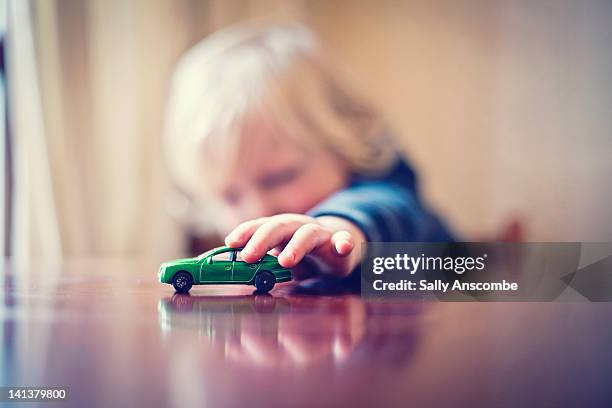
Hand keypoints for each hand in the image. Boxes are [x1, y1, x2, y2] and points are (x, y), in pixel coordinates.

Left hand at [224, 214, 365, 278]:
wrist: (338, 248)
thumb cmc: (303, 256)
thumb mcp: (280, 260)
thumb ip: (260, 268)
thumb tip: (232, 281)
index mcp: (280, 230)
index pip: (259, 226)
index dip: (244, 232)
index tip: (230, 243)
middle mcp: (298, 227)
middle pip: (279, 226)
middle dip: (262, 240)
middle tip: (248, 256)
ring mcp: (321, 234)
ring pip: (308, 234)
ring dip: (296, 246)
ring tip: (286, 261)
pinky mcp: (342, 244)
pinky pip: (345, 241)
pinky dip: (344, 242)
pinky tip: (343, 246)